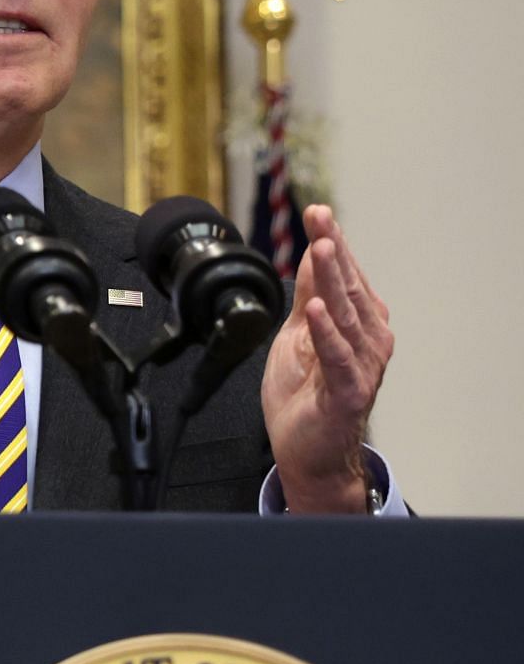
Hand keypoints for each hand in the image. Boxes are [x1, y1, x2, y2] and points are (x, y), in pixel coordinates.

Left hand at [260, 206, 394, 511]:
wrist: (307, 452)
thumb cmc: (304, 395)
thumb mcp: (296, 336)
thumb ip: (306, 299)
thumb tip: (309, 256)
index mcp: (357, 324)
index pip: (344, 276)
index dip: (331, 243)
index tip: (317, 212)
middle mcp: (367, 340)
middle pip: (347, 288)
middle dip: (332, 250)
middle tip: (320, 218)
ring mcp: (361, 365)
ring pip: (346, 316)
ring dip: (332, 281)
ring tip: (320, 250)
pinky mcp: (349, 391)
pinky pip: (338, 357)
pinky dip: (327, 332)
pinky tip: (315, 309)